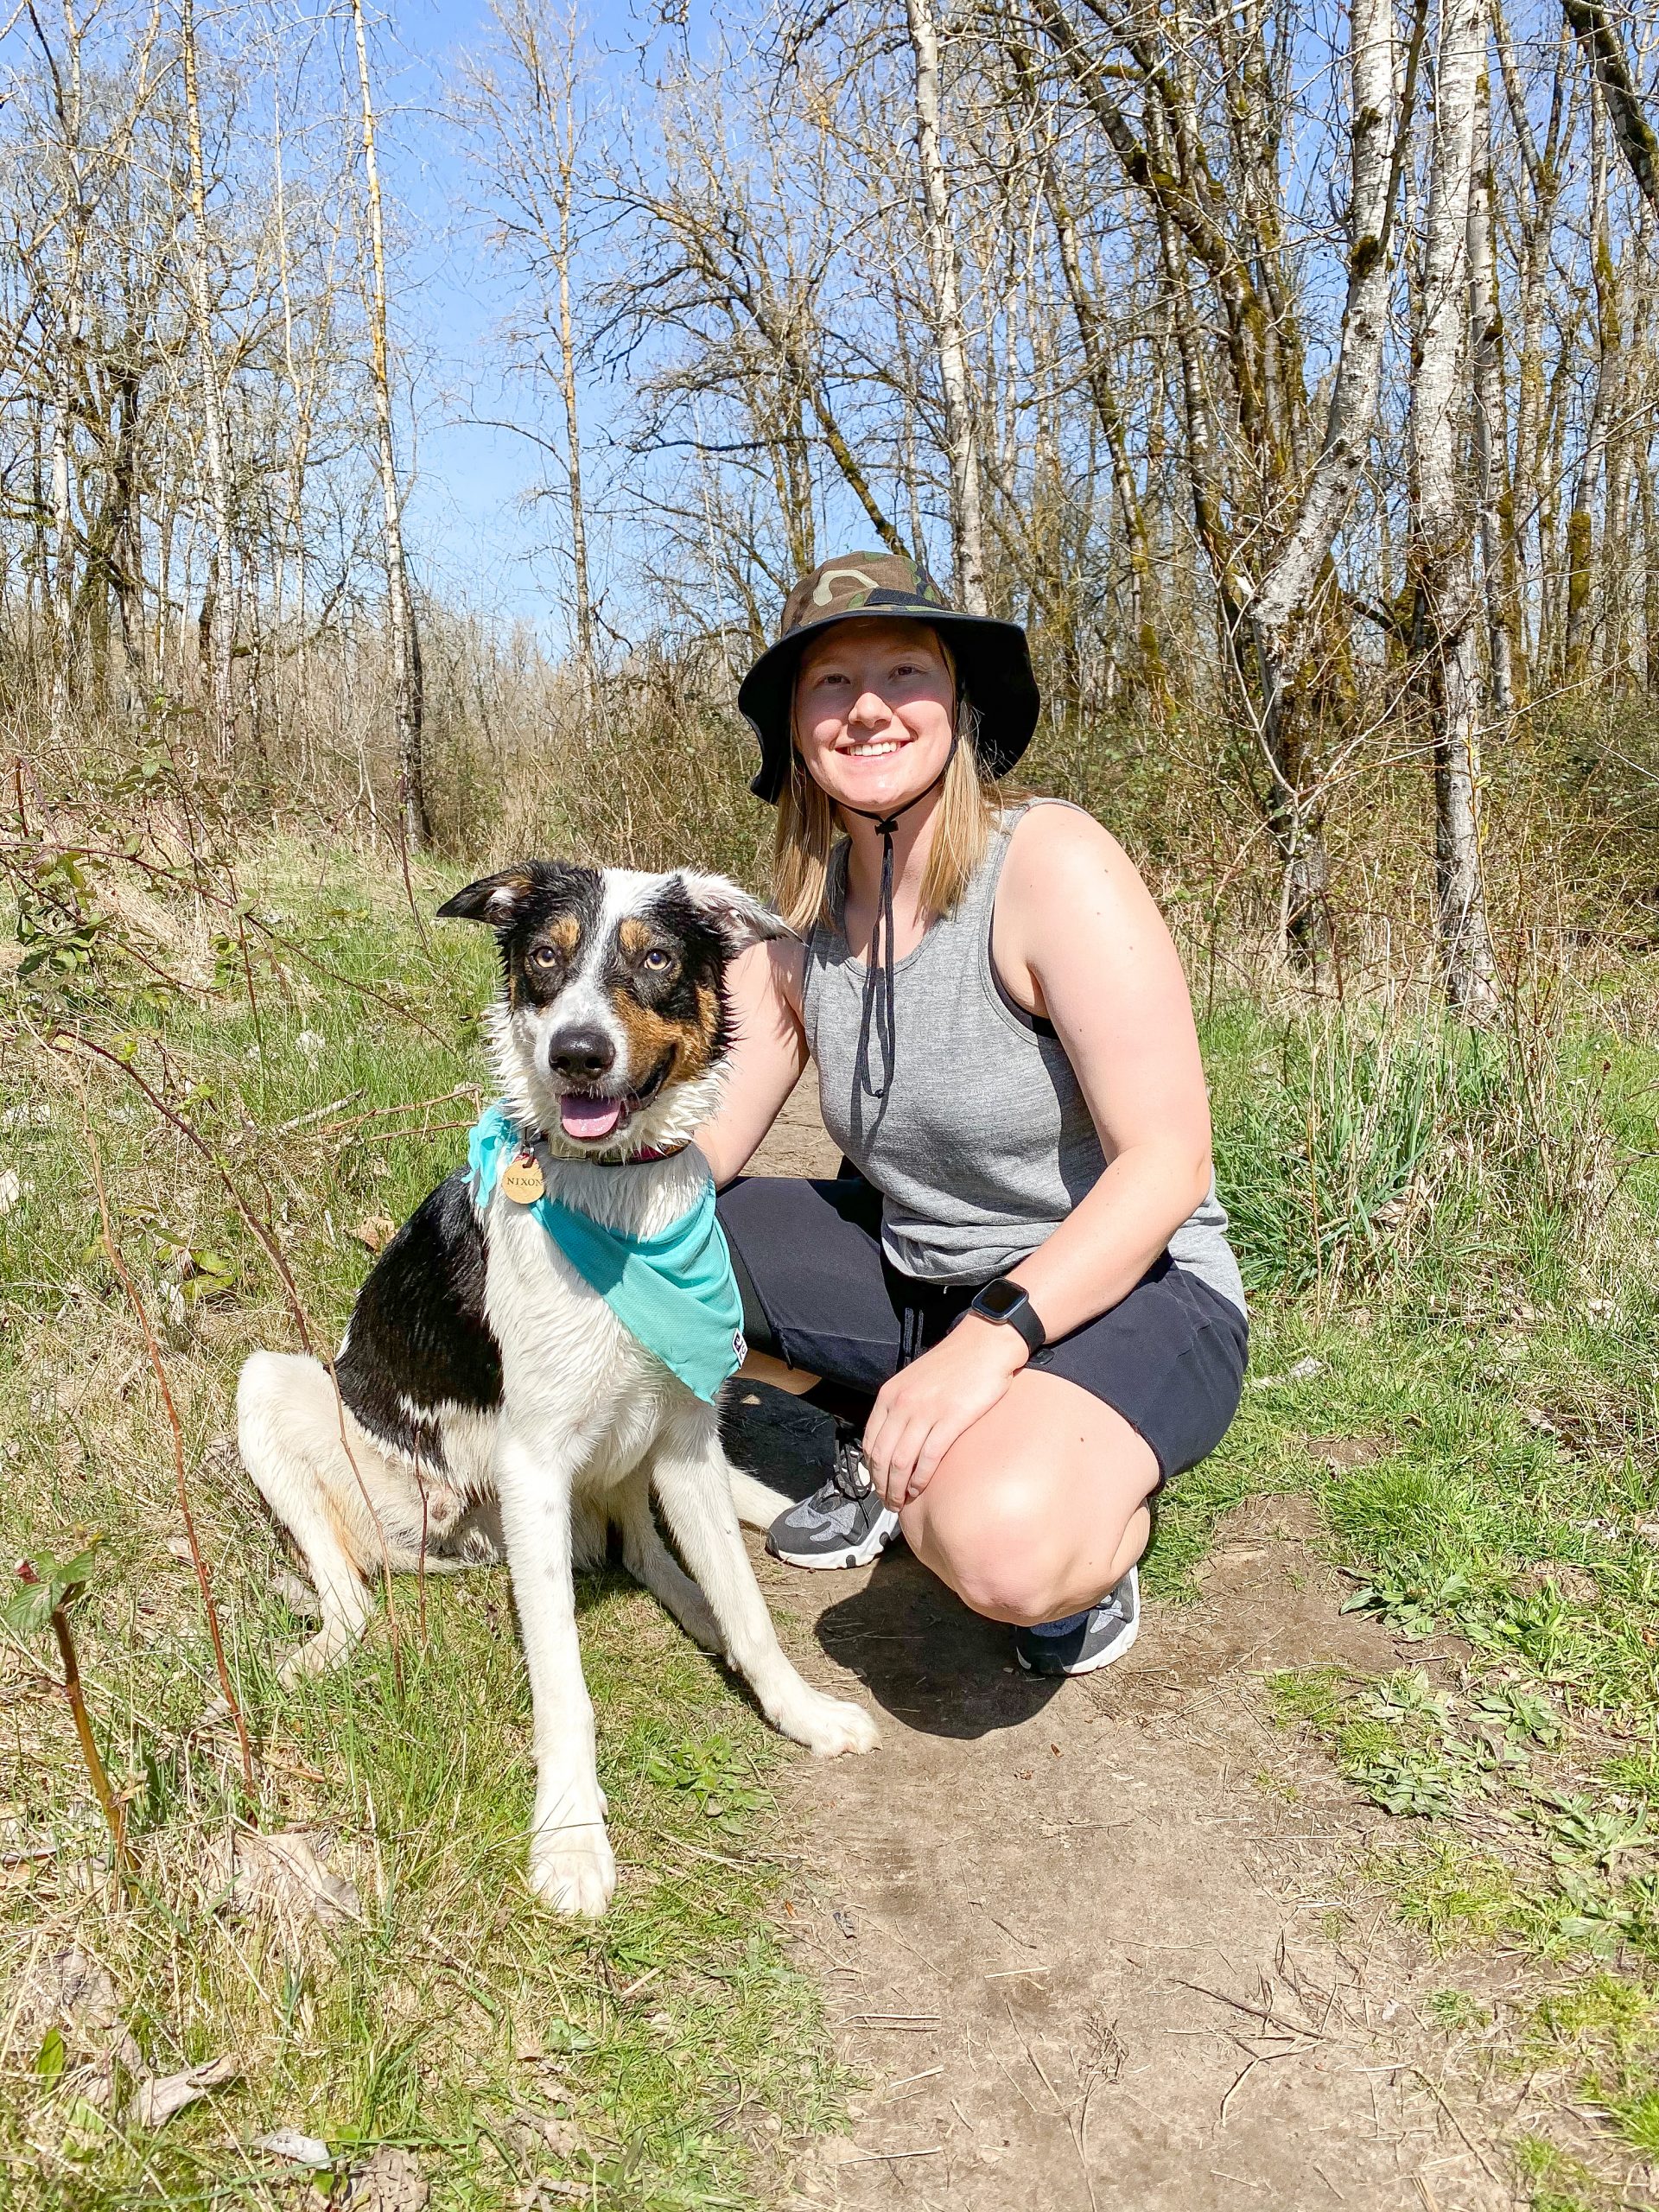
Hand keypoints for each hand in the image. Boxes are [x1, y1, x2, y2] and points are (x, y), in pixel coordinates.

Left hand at [860, 1315, 1027, 1508]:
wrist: (985, 1344)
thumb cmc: (955, 1363)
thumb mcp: (915, 1380)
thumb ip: (902, 1405)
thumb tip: (895, 1439)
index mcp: (890, 1395)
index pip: (870, 1442)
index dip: (871, 1471)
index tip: (877, 1486)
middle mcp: (902, 1403)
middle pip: (882, 1456)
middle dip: (882, 1486)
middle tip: (889, 1503)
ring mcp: (926, 1411)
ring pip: (901, 1461)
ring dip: (899, 1488)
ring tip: (902, 1502)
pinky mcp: (951, 1418)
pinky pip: (928, 1457)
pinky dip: (921, 1479)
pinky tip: (921, 1489)